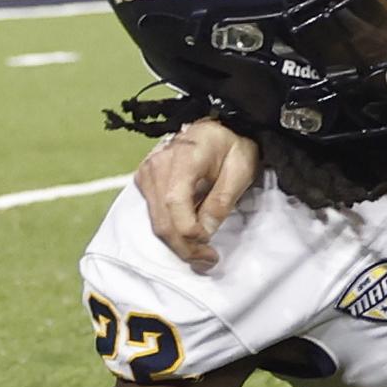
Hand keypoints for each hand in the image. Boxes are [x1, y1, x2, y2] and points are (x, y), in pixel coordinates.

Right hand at [135, 117, 257, 271]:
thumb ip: (222, 200)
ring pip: (156, 221)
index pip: (176, 203)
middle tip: (207, 261)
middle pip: (162, 219)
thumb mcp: (240, 168)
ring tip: (202, 254)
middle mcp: (156, 166)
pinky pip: (154, 213)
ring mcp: (147, 173)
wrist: (215, 126)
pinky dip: (171, 230)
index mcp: (182, 158)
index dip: (191, 231)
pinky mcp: (145, 180)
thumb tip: (206, 231)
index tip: (210, 247)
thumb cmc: (232, 144)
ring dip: (178, 243)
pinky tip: (190, 237)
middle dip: (185, 247)